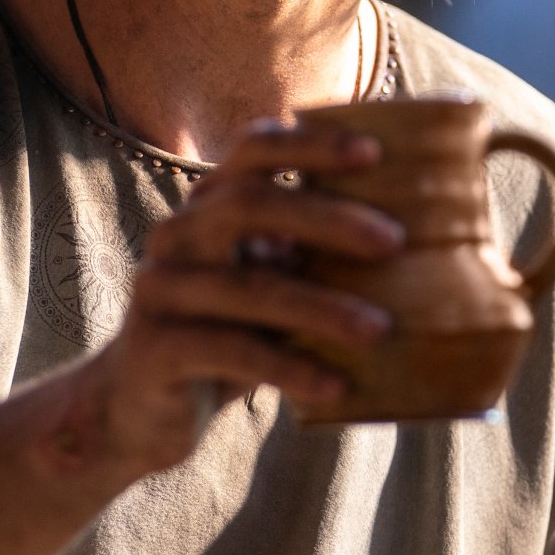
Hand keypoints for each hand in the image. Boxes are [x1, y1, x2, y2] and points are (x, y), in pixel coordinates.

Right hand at [57, 123, 400, 477]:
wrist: (139, 410)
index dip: (311, 144)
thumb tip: (415, 243)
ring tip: (380, 330)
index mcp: (207, 207)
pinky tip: (336, 385)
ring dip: (320, 307)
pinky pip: (230, 352)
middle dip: (327, 218)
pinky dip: (289, 367)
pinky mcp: (153, 348)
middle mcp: (176, 235)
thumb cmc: (225, 337)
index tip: (375, 153)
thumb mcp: (268, 288)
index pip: (254, 149)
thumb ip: (309, 258)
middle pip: (249, 204)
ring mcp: (159, 289)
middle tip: (394, 242)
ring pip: (246, 287)